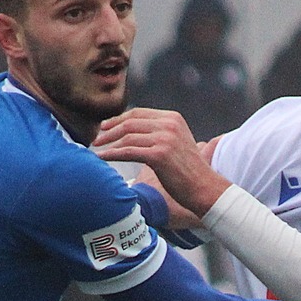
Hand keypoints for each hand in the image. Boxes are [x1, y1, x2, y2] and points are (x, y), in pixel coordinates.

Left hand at [93, 108, 226, 216]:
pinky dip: (112, 154)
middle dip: (110, 129)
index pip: (139, 113)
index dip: (118, 118)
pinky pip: (128, 151)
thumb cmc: (188, 170)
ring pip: (127, 136)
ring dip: (108, 142)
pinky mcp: (159, 155)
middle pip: (130, 122)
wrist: (204, 188)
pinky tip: (102, 158)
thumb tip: (133, 130)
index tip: (105, 126)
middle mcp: (169, 124)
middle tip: (97, 137)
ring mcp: (164, 139)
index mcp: (173, 118)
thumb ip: (160, 132)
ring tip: (97, 148)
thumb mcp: (177, 142)